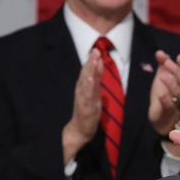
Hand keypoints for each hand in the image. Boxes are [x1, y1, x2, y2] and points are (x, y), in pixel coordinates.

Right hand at [62, 49, 102, 163]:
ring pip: (85, 84)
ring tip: (93, 62)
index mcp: (84, 87)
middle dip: (90, 63)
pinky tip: (90, 82)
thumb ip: (97, 77)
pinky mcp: (86, 108)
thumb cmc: (87, 109)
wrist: (80, 129)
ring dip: (89, 72)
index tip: (96, 50)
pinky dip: (88, 89)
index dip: (92, 61)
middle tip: (95, 51)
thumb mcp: (94, 91)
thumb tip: (99, 62)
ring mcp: (83, 99)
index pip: (88, 71)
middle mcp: (82, 91)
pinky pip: (87, 97)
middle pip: (86, 75)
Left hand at [148, 50, 179, 136]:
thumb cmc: (164, 95)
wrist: (160, 117)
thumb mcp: (162, 77)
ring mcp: (175, 101)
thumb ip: (162, 64)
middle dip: (176, 70)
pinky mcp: (167, 111)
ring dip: (171, 83)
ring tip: (163, 76)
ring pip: (178, 92)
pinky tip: (161, 94)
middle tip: (167, 63)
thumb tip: (160, 52)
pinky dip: (165, 100)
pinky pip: (169, 105)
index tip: (179, 56)